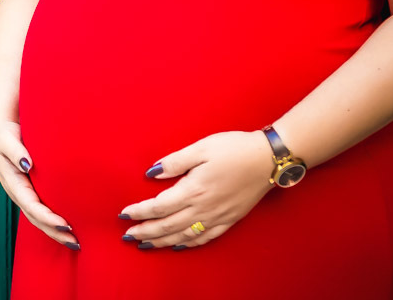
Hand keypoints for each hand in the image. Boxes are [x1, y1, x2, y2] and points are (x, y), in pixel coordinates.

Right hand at [0, 117, 79, 250]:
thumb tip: (26, 164)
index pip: (31, 206)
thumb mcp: (7, 140)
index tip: (65, 225)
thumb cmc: (4, 134)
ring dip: (55, 231)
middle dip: (54, 232)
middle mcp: (17, 192)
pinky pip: (41, 210)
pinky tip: (66, 227)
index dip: (47, 217)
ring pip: (38, 218)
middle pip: (36, 218)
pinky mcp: (29, 190)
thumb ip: (16, 151)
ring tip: (75, 242)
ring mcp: (23, 193)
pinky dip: (53, 221)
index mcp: (12, 182)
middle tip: (76, 242)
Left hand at [118, 130, 274, 250]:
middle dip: (145, 232)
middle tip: (127, 236)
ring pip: (183, 236)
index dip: (139, 212)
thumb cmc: (234, 148)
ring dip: (161, 242)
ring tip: (144, 244)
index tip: (123, 214)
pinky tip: (178, 245)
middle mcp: (204, 208)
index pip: (159, 206)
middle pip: (167, 226)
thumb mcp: (202, 147)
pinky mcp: (230, 220)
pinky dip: (188, 244)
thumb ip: (176, 162)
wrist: (268, 159)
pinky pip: (205, 238)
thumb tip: (152, 173)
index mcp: (194, 189)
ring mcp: (217, 217)